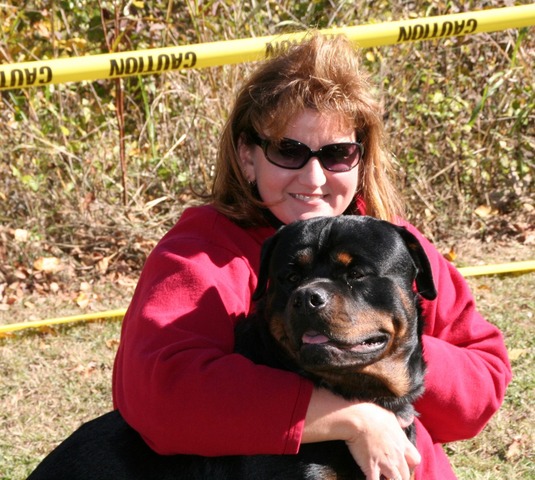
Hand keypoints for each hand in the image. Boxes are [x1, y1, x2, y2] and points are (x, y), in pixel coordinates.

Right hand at [302, 388, 419, 479]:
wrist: (357, 419)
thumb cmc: (372, 414)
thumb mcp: (390, 416)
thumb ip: (401, 421)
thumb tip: (409, 420)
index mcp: (402, 442)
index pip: (415, 459)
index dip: (410, 464)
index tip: (404, 463)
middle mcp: (397, 455)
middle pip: (405, 474)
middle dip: (400, 475)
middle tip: (392, 473)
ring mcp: (385, 463)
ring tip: (384, 477)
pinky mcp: (372, 467)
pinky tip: (371, 478)